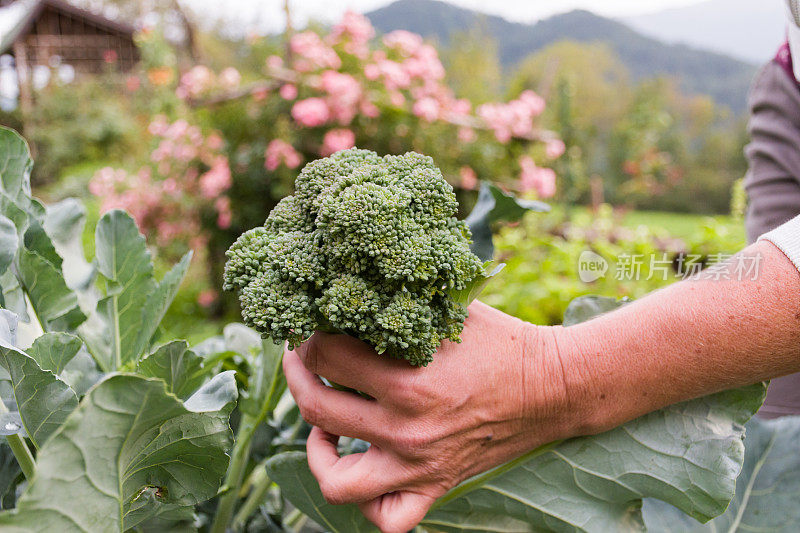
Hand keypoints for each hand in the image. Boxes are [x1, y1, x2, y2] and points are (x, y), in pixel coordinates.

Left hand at [283, 301, 572, 532]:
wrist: (554, 387)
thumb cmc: (503, 342)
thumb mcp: (452, 310)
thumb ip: (403, 302)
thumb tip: (354, 287)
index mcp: (410, 381)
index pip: (326, 357)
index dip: (310, 337)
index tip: (312, 327)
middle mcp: (408, 430)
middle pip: (316, 408)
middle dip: (297, 376)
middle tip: (302, 359)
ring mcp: (419, 466)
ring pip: (336, 481)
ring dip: (316, 450)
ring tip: (323, 424)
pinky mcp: (435, 486)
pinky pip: (387, 518)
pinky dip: (365, 501)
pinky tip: (363, 466)